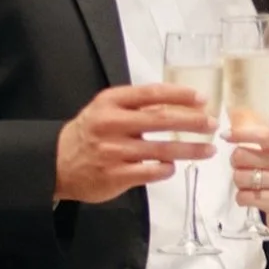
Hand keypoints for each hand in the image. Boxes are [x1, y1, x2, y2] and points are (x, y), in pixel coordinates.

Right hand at [55, 84, 213, 203]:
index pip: (152, 94)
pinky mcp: (116, 175)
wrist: (56, 163)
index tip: (202, 99)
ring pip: (162, 150)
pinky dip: (166, 169)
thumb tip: (178, 105)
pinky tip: (172, 167)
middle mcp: (112, 124)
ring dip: (190, 150)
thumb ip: (136, 106)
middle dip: (192, 122)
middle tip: (212, 124)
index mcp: (111, 102)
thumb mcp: (106, 110)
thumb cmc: (89, 133)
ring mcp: (114, 151)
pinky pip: (151, 172)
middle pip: (161, 120)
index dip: (180, 95)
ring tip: (208, 150)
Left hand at [229, 130, 268, 241]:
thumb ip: (258, 149)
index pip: (263, 135)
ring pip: (239, 177)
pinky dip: (242, 199)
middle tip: (245, 173)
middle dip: (235, 166)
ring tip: (252, 189)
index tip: (224, 136)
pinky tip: (252, 200)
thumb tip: (229, 135)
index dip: (242, 133)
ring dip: (239, 185)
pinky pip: (243, 196)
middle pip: (241, 155)